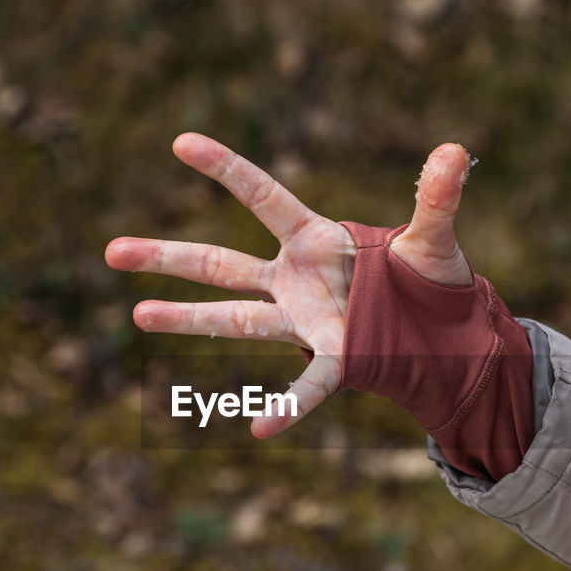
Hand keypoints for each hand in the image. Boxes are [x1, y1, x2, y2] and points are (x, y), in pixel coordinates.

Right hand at [106, 132, 473, 438]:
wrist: (446, 330)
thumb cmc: (431, 278)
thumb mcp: (433, 239)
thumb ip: (438, 199)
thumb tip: (457, 151)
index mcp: (316, 238)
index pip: (262, 196)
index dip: (224, 169)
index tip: (181, 141)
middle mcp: (296, 278)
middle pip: (220, 263)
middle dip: (167, 257)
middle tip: (112, 252)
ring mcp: (303, 320)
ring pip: (232, 318)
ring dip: (185, 319)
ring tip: (137, 315)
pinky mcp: (331, 357)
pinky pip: (305, 384)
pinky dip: (288, 407)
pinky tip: (259, 429)